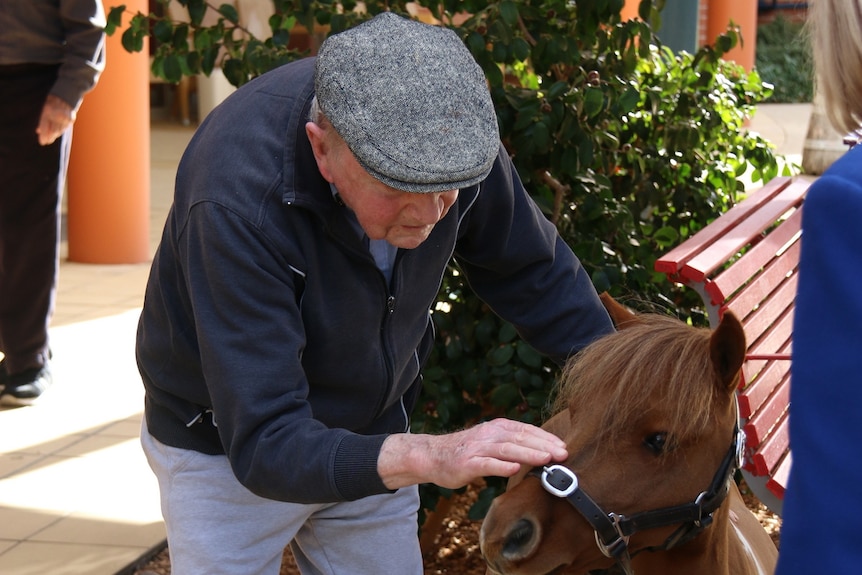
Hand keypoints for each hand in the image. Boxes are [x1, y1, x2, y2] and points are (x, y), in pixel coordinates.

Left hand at [36, 95, 74, 144]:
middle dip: (49, 137)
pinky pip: (65, 128)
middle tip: (47, 141)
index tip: (42, 142)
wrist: (67, 93)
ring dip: (55, 134)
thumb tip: (38, 131)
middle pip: (53, 130)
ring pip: (59, 130)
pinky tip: (58, 132)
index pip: (45, 125)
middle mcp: (55, 114)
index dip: (44, 135)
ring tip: (52, 137)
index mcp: (47, 110)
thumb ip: (43, 121)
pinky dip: (61, 130)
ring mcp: (64, 117)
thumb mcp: (46, 108)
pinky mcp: (71, 119)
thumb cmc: (53, 101)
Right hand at [377, 418, 567, 489]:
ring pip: (506, 449)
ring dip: (527, 453)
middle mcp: (489, 434)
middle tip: (563, 454)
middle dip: (543, 445)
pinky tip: (514, 469)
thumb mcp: (490, 442)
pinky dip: (501, 466)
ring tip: (546, 459)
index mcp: (497, 427)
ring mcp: (477, 448)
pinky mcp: (467, 463)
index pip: (525, 430)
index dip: (545, 438)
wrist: (431, 455)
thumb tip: (540, 451)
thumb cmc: (465, 451)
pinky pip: (486, 464)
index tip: (563, 446)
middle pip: (519, 437)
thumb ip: (511, 444)